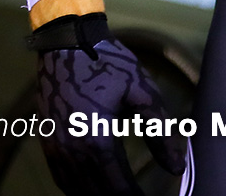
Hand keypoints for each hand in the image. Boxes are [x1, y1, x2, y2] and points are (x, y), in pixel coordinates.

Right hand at [35, 27, 184, 194]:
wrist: (66, 44)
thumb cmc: (109, 63)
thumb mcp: (142, 91)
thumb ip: (160, 131)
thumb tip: (178, 167)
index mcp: (96, 139)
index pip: (118, 187)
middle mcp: (70, 150)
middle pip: (96, 194)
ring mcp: (55, 148)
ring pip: (76, 191)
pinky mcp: (47, 143)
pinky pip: (61, 179)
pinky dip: (78, 190)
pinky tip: (94, 189)